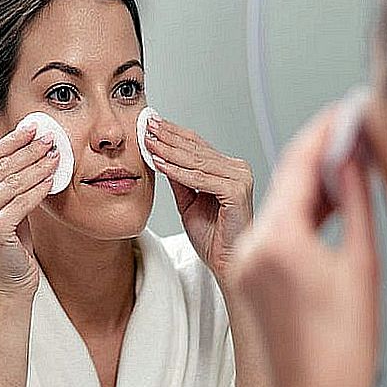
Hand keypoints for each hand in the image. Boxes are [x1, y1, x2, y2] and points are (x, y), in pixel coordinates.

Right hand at [0, 123, 58, 301]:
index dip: (15, 138)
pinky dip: (40, 189)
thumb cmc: (8, 241)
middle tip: (52, 137)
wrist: (6, 281)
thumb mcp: (4, 202)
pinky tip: (53, 179)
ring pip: (14, 181)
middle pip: (3, 165)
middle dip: (30, 149)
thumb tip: (32, 142)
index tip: (37, 126)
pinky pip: (22, 201)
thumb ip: (8, 176)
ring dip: (39, 166)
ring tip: (57, 155)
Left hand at [145, 116, 252, 288]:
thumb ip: (179, 179)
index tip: (151, 124)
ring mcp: (240, 179)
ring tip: (147, 141)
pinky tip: (159, 163)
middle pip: (196, 149)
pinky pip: (200, 179)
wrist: (225, 263)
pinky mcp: (236, 191)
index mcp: (230, 169)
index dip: (173, 134)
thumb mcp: (189, 202)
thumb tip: (160, 156)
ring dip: (169, 150)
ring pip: (196, 161)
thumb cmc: (213, 237)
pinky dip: (177, 171)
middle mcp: (238, 170)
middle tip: (146, 125)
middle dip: (168, 137)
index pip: (198, 145)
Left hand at [229, 107, 379, 386]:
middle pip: (282, 180)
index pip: (298, 164)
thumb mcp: (361, 269)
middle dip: (314, 152)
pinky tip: (323, 203)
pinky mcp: (248, 277)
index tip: (342, 112)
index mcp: (280, 240)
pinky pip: (271, 227)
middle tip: (345, 132)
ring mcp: (246, 262)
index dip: (323, 132)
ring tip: (341, 162)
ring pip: (276, 202)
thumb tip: (351, 162)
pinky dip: (297, 210)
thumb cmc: (341, 356)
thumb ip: (353, 206)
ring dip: (306, 181)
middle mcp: (253, 246)